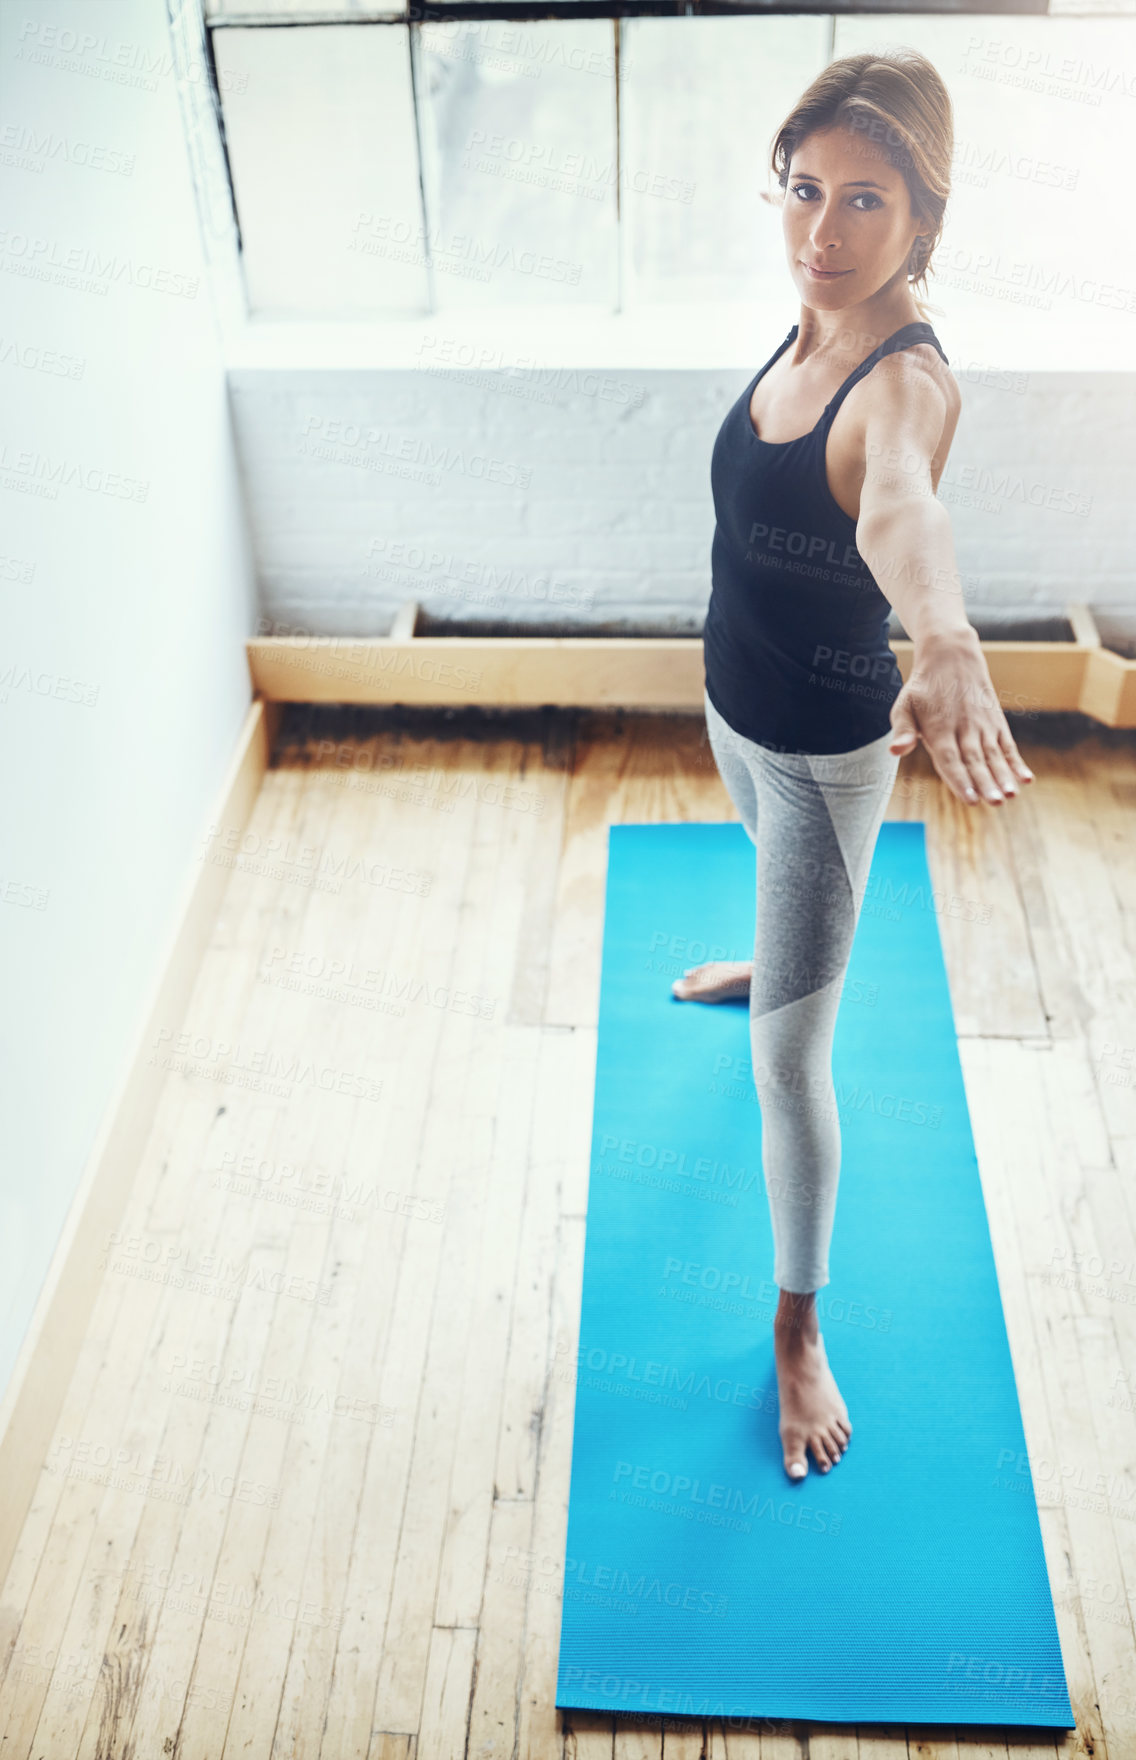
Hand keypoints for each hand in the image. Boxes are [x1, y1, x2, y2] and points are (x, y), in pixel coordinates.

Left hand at [887, 631, 1034, 804]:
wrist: (952, 657)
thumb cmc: (923, 688)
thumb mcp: (904, 705)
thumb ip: (902, 730)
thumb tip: (895, 751)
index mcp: (938, 729)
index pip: (950, 759)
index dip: (960, 780)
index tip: (970, 799)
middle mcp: (963, 729)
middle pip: (975, 761)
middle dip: (985, 783)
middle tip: (995, 802)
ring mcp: (982, 726)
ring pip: (993, 755)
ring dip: (1003, 776)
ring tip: (1012, 794)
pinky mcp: (996, 723)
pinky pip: (1007, 745)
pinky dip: (1016, 762)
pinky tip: (1026, 778)